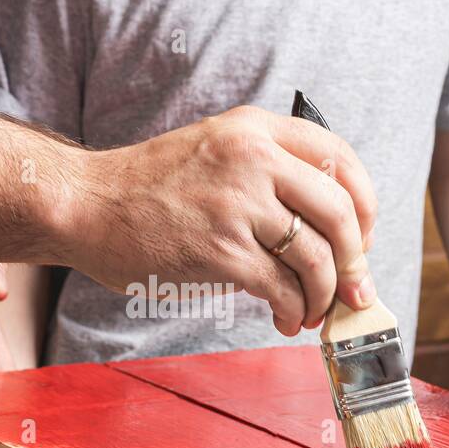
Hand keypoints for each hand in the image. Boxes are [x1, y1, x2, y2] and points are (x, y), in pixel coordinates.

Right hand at [70, 106, 377, 335]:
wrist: (83, 205)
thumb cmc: (145, 188)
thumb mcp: (212, 149)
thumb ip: (266, 171)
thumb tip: (325, 226)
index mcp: (255, 129)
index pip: (341, 158)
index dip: (365, 204)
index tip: (361, 238)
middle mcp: (252, 158)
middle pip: (340, 211)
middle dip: (356, 261)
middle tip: (354, 289)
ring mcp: (236, 204)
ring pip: (316, 256)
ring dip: (326, 294)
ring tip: (314, 311)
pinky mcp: (219, 251)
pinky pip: (281, 288)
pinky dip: (294, 311)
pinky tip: (286, 318)